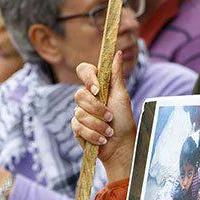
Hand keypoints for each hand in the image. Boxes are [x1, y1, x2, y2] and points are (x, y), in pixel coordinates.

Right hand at [72, 50, 136, 181]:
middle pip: (79, 94)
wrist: (120, 146)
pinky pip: (78, 127)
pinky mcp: (76, 128)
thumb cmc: (123, 120)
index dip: (88, 78)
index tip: (97, 89)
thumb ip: (116, 75)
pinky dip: (93, 135)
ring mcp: (80, 113)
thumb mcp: (122, 96)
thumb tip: (118, 53)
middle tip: (110, 116)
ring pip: (79, 113)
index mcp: (97, 86)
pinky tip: (102, 139)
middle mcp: (87, 98)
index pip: (84, 70)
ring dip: (98, 125)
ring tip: (109, 131)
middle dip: (97, 109)